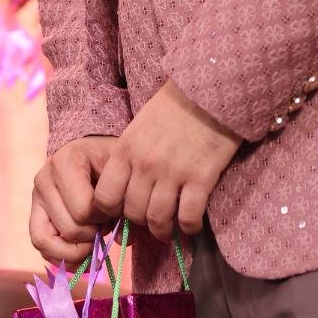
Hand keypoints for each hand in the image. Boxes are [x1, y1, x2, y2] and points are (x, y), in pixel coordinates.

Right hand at [30, 136, 118, 263]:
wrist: (96, 154)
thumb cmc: (111, 163)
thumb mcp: (121, 171)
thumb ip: (122, 200)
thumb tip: (121, 239)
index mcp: (66, 161)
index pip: (83, 210)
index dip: (103, 218)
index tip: (113, 208)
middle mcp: (44, 178)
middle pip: (69, 229)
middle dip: (92, 234)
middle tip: (105, 224)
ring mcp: (36, 198)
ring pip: (47, 242)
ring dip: (75, 250)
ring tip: (93, 242)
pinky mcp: (34, 216)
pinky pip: (40, 247)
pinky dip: (62, 258)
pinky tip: (82, 256)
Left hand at [92, 81, 241, 242]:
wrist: (212, 87)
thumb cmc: (176, 105)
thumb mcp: (140, 126)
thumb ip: (130, 156)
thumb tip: (128, 189)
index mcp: (126, 149)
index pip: (105, 198)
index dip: (112, 212)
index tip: (124, 212)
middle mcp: (145, 164)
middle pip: (133, 213)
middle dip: (141, 223)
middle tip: (151, 221)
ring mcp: (173, 172)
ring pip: (158, 220)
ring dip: (163, 231)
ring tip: (170, 229)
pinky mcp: (201, 176)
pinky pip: (188, 217)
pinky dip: (189, 227)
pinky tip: (192, 225)